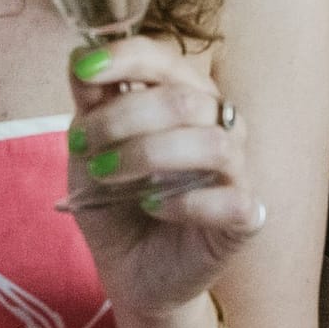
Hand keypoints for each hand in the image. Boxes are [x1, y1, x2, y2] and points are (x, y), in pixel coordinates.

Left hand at [61, 36, 262, 316]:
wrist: (131, 273)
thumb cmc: (117, 204)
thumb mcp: (91, 151)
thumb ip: (92, 105)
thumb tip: (80, 55)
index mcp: (187, 97)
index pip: (165, 59)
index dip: (125, 57)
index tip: (83, 70)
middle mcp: (220, 125)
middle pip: (184, 99)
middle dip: (122, 117)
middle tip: (81, 144)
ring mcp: (238, 170)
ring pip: (212, 144)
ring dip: (148, 155)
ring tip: (106, 174)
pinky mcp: (248, 217)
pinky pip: (230, 201)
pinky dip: (184, 203)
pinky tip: (152, 206)